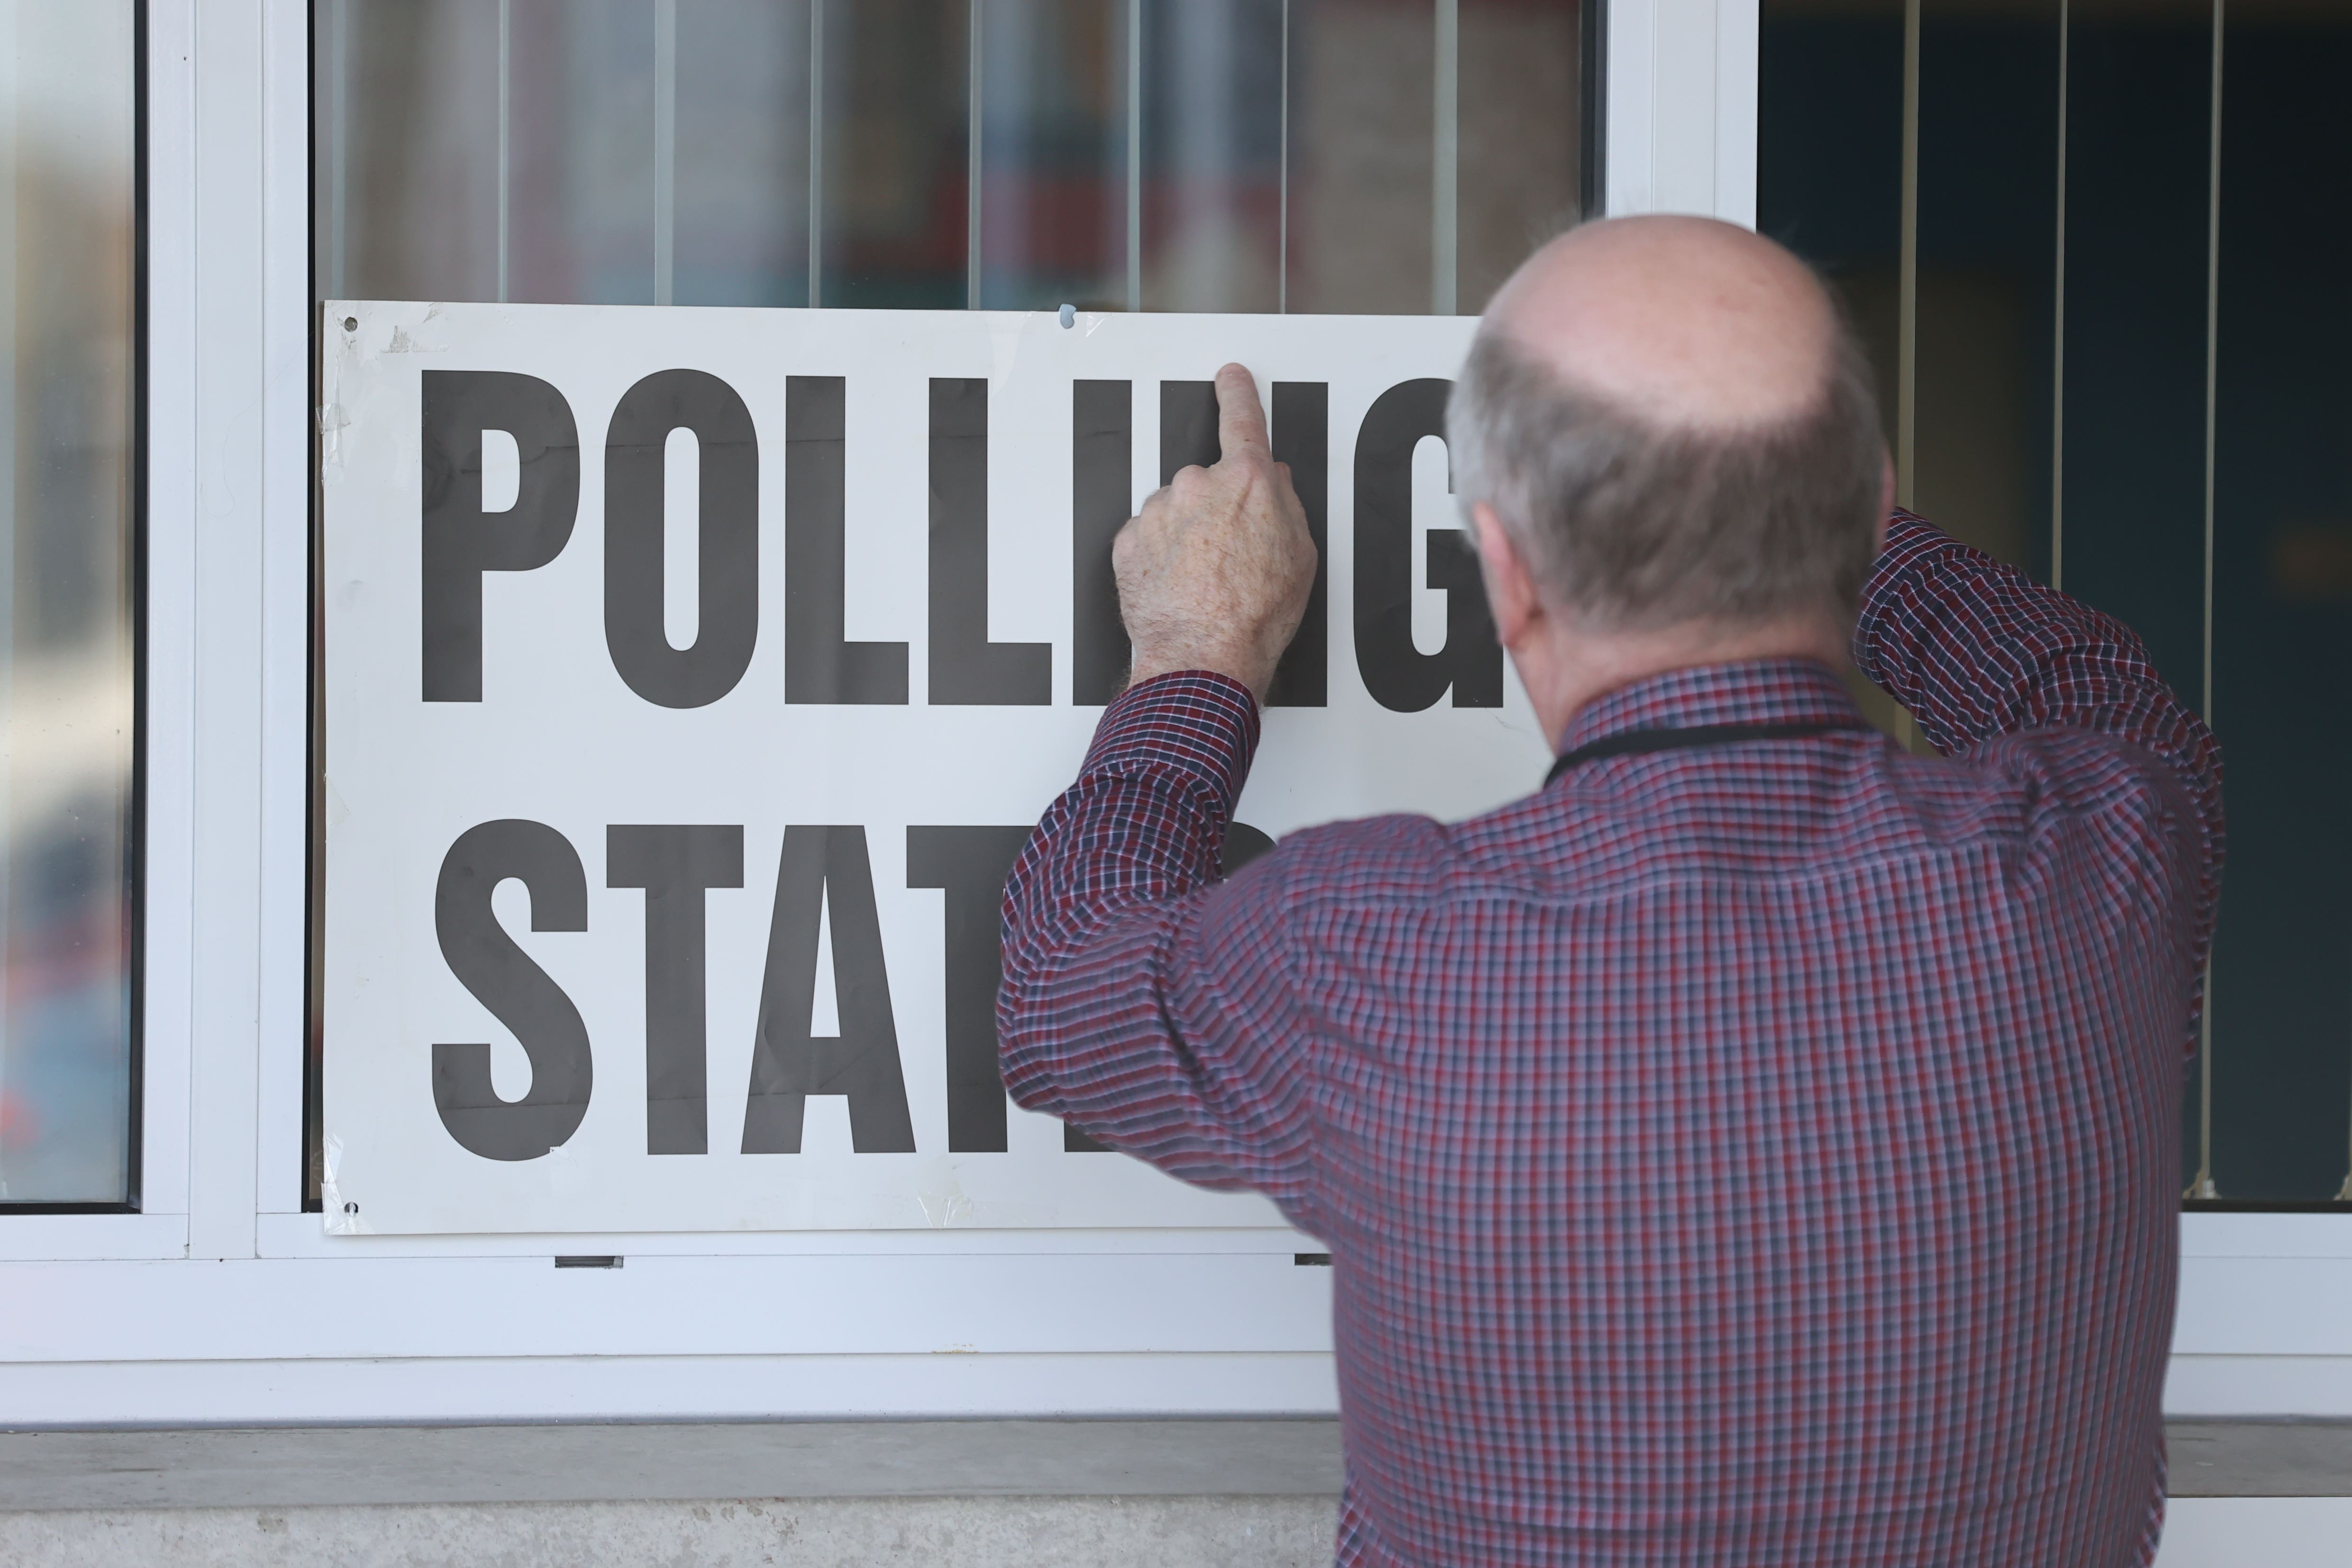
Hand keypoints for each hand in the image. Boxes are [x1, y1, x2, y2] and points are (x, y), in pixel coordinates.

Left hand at [1116, 364, 1317, 701]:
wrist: (1205, 656)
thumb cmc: (1255, 614)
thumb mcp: (1299, 555)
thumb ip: (1285, 506)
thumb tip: (1273, 484)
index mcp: (1247, 482)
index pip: (1243, 420)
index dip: (1238, 394)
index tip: (1231, 377)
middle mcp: (1197, 485)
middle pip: (1209, 482)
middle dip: (1218, 510)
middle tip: (1232, 556)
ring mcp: (1159, 511)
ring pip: (1175, 510)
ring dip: (1187, 534)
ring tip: (1204, 579)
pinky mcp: (1129, 539)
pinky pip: (1148, 536)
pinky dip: (1160, 556)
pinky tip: (1179, 585)